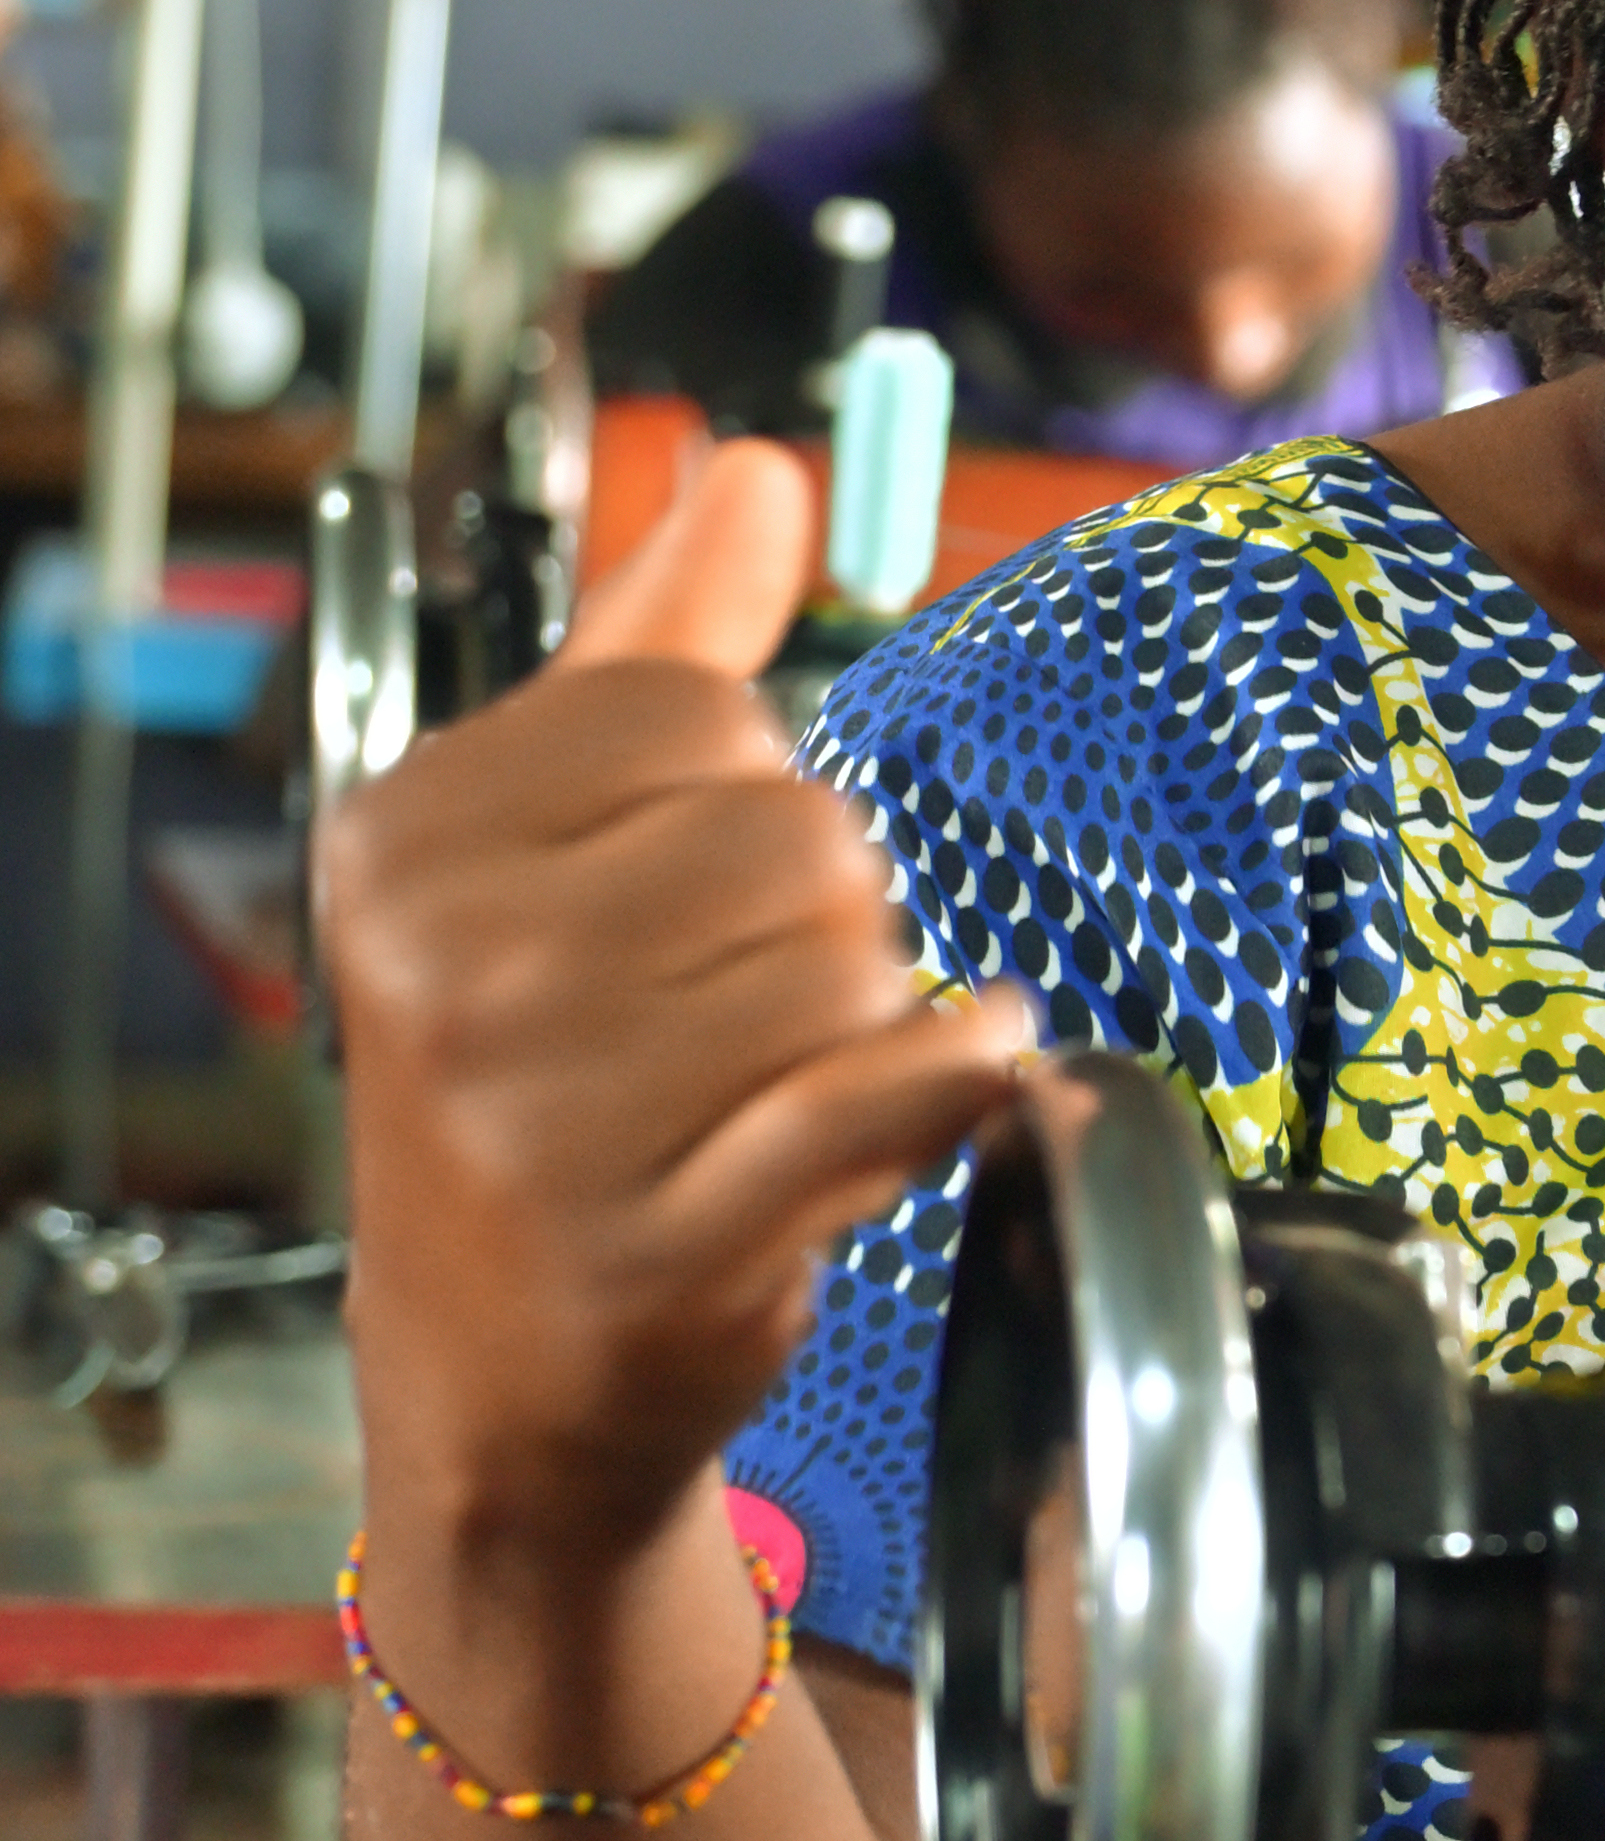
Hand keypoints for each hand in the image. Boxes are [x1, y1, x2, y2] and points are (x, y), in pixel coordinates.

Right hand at [323, 436, 1037, 1579]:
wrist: (504, 1368)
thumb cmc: (552, 1082)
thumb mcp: (558, 849)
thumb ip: (660, 651)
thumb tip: (755, 471)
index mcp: (412, 839)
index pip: (700, 714)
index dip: (746, 799)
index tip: (680, 897)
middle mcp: (451, 969)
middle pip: (797, 834)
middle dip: (822, 916)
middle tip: (741, 1012)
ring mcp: (542, 1118)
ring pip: (853, 961)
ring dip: (868, 1019)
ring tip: (780, 1084)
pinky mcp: (659, 1241)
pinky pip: (886, 1092)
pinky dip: (955, 1077)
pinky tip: (953, 1076)